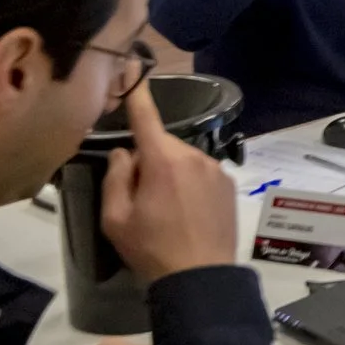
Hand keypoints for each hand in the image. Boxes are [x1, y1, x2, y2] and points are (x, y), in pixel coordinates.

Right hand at [99, 78, 237, 283]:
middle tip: (140, 201)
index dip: (136, 90)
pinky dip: (189, 187)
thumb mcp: (116, 218)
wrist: (201, 280)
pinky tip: (186, 216)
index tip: (133, 65)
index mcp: (163, 160)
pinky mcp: (229, 186)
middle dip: (148, 162)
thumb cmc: (153, 250)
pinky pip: (200, 176)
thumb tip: (124, 154)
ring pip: (182, 162)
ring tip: (166, 214)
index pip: (145, 115)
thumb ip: (116, 178)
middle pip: (161, 146)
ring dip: (170, 176)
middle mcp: (194, 156)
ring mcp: (216, 170)